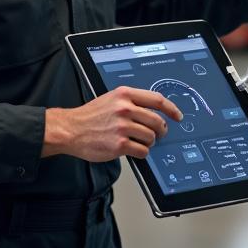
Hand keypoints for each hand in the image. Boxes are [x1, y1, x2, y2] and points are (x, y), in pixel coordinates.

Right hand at [43, 87, 182, 160]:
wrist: (70, 129)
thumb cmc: (89, 116)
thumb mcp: (111, 99)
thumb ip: (131, 101)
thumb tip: (153, 111)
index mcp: (125, 95)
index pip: (157, 100)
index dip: (171, 109)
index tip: (177, 116)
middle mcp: (125, 109)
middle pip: (157, 120)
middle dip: (161, 130)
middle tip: (158, 134)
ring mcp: (122, 127)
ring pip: (151, 137)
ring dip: (149, 142)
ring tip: (140, 142)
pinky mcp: (119, 144)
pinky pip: (142, 150)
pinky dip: (141, 152)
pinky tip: (133, 149)